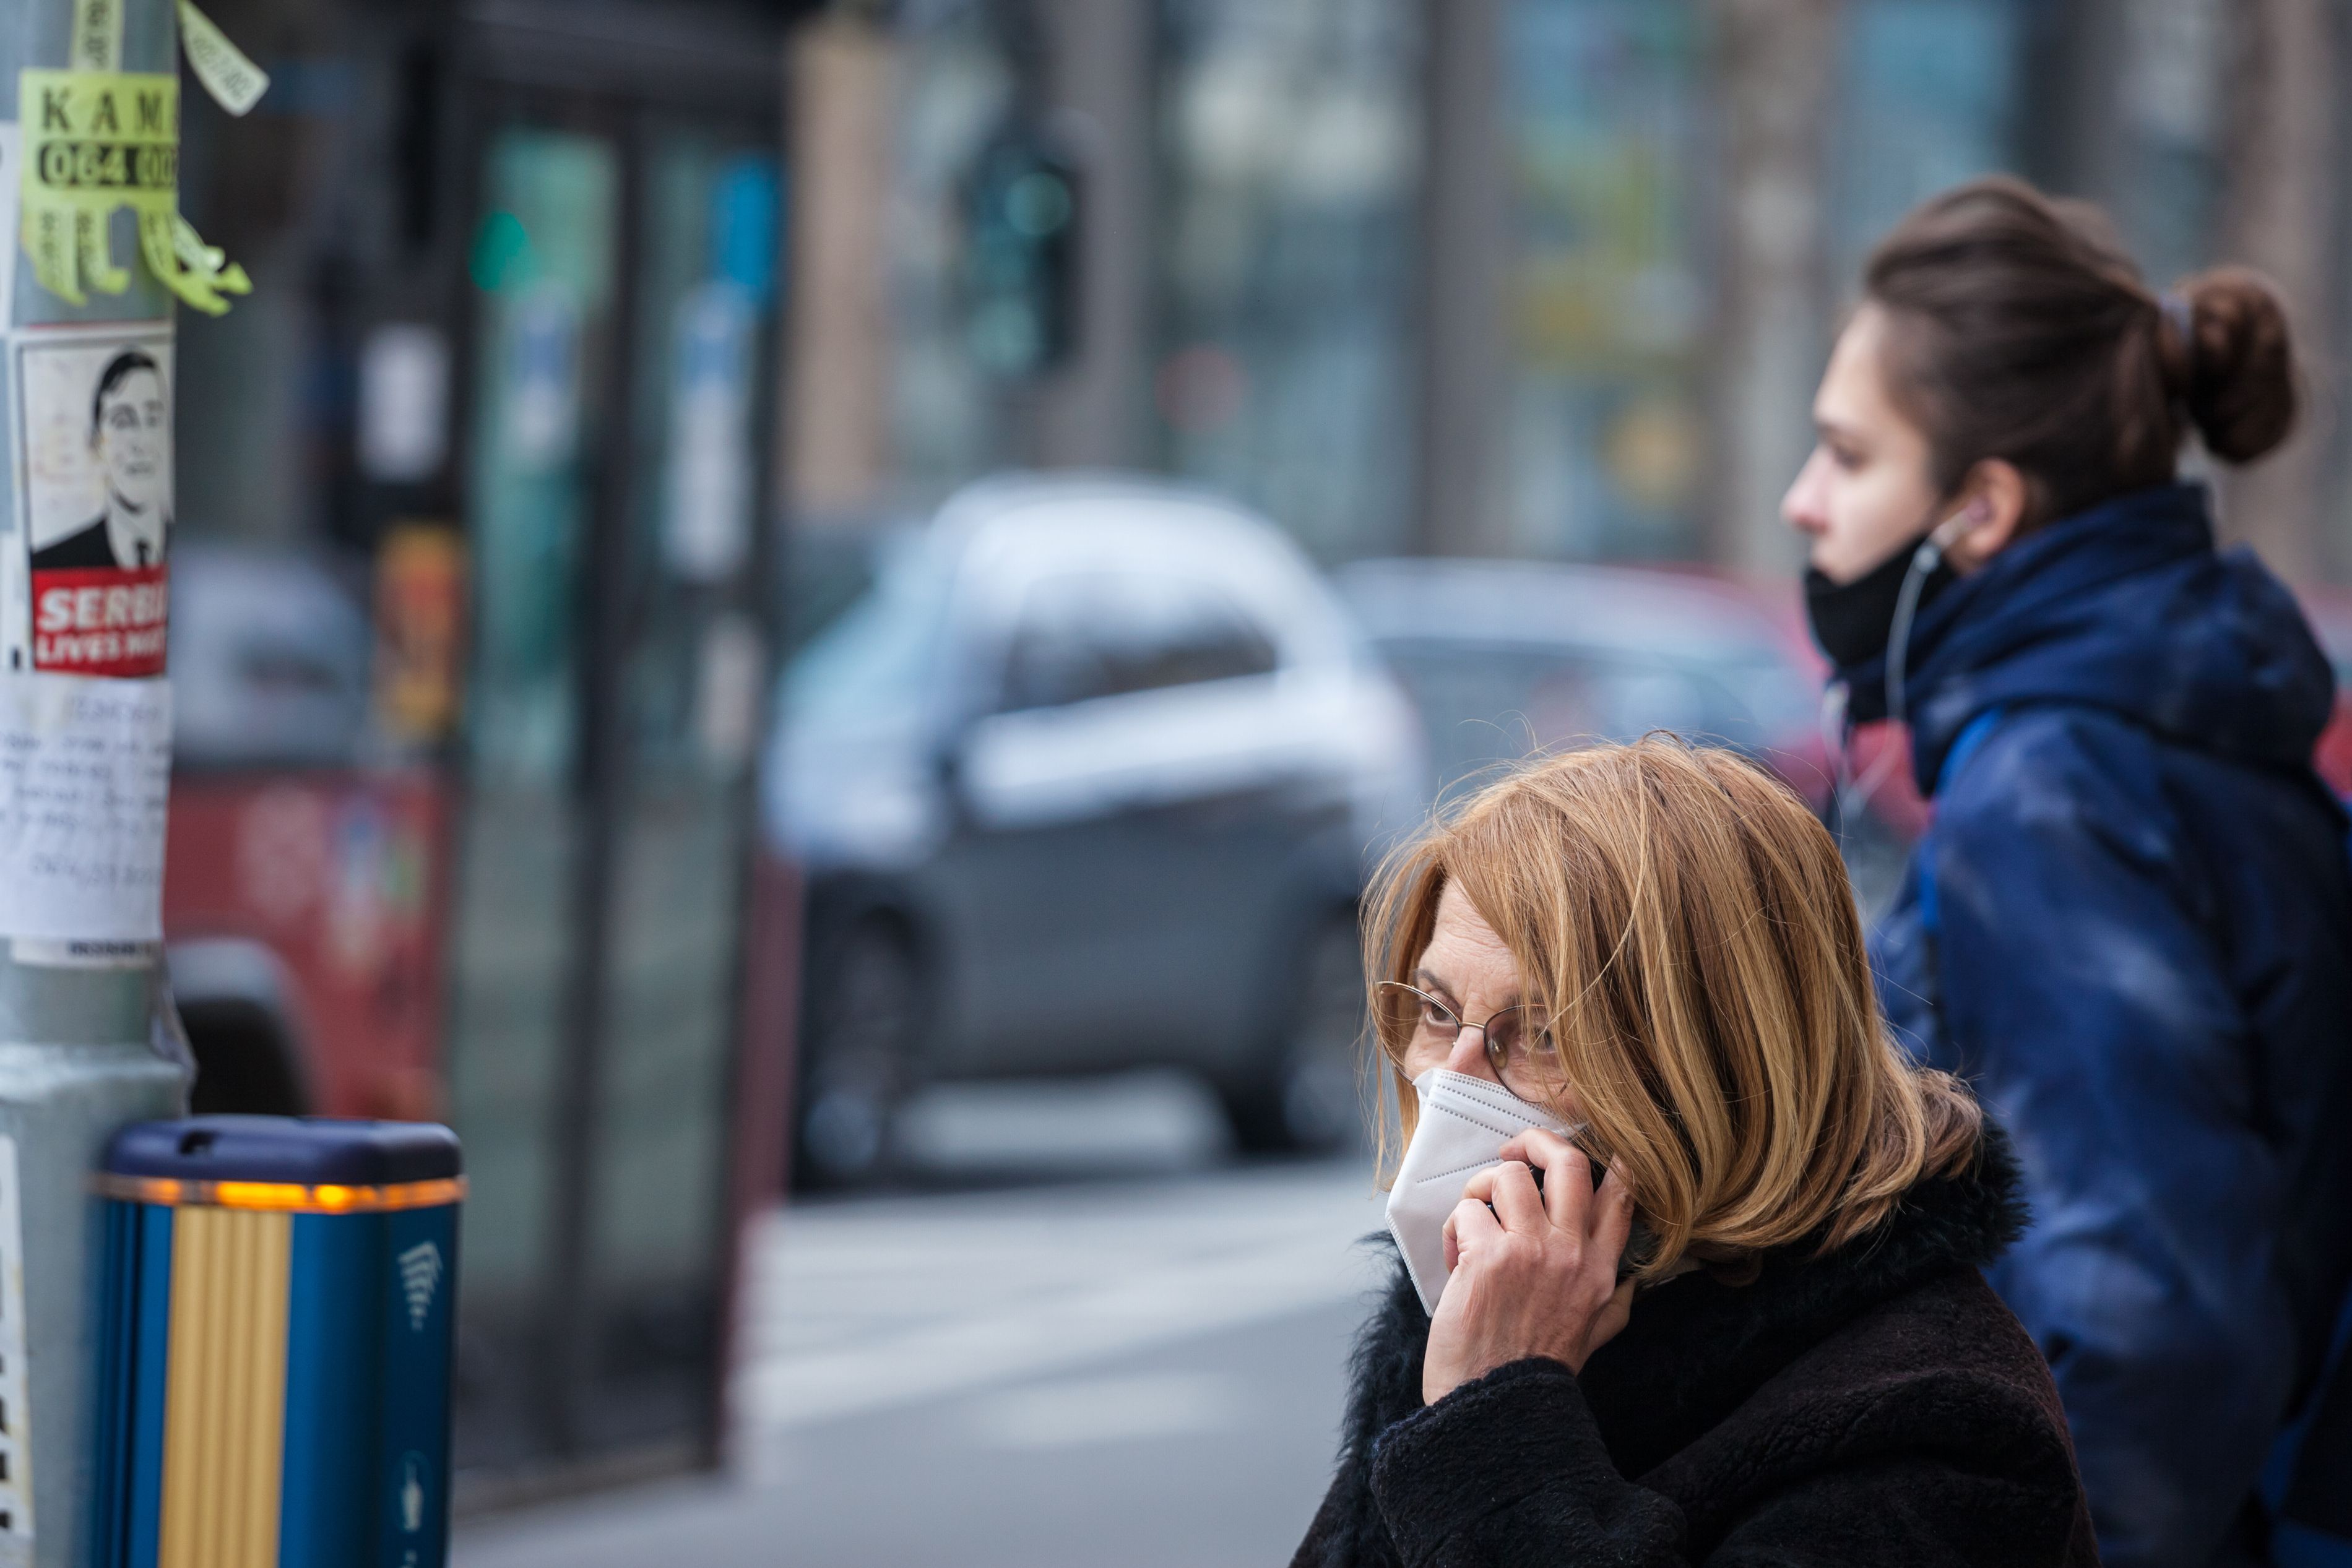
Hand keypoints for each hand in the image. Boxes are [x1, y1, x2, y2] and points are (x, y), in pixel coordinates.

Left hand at [1422, 1128, 1636, 1404]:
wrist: (1494, 1408)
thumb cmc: (1534, 1371)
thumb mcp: (1593, 1338)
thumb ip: (1614, 1304)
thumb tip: (1633, 1281)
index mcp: (1602, 1272)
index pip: (1622, 1195)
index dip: (1609, 1159)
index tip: (1582, 1149)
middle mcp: (1573, 1254)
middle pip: (1568, 1162)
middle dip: (1536, 1141)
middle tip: (1513, 1153)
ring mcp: (1531, 1251)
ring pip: (1508, 1176)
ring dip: (1481, 1191)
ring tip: (1473, 1223)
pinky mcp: (1488, 1257)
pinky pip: (1467, 1210)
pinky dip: (1454, 1230)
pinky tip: (1455, 1261)